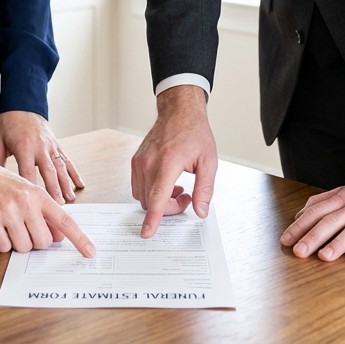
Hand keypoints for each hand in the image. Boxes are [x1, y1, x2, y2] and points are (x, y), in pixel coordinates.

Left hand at [0, 111, 84, 203]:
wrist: (23, 105)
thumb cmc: (9, 123)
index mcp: (24, 147)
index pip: (28, 172)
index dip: (31, 188)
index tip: (33, 203)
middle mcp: (40, 147)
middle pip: (49, 172)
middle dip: (54, 190)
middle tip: (58, 206)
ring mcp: (51, 146)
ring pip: (61, 168)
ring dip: (66, 184)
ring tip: (70, 199)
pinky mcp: (56, 145)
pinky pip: (67, 160)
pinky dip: (74, 173)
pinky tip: (79, 184)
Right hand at [0, 160, 95, 256]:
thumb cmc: (3, 184)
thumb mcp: (28, 193)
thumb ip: (45, 213)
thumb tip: (59, 236)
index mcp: (39, 195)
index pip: (64, 220)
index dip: (79, 239)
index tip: (90, 253)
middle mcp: (26, 203)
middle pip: (43, 242)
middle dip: (35, 241)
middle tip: (24, 228)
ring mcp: (8, 212)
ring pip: (23, 247)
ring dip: (16, 242)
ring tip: (8, 225)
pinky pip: (3, 247)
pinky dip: (1, 243)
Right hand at [130, 85, 217, 237]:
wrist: (179, 112)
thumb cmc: (194, 132)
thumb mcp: (208, 161)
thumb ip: (204, 189)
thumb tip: (200, 210)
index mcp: (168, 163)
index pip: (157, 197)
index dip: (153, 218)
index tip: (147, 232)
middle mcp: (149, 162)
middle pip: (150, 201)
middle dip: (167, 208)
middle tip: (186, 198)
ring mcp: (140, 162)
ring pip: (142, 196)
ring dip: (159, 200)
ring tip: (178, 189)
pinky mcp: (136, 161)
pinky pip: (138, 186)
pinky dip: (150, 192)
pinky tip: (166, 183)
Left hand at [280, 172, 344, 261]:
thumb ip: (323, 202)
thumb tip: (299, 214)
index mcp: (343, 197)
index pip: (317, 211)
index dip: (300, 225)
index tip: (286, 240)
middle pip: (332, 220)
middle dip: (313, 236)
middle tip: (299, 252)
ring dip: (339, 243)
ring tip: (324, 257)